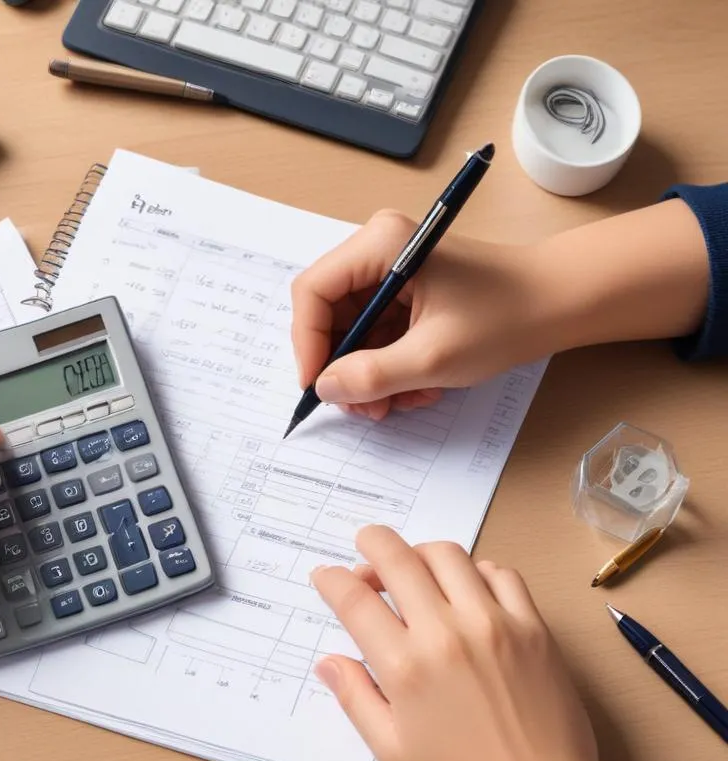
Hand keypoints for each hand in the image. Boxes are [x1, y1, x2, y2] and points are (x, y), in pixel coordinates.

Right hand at [290, 211, 555, 420]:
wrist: (561, 302)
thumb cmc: (506, 318)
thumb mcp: (433, 358)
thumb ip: (372, 376)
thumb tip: (325, 388)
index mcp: (381, 244)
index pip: (313, 293)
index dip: (308, 344)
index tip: (319, 387)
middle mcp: (379, 249)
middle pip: (329, 314)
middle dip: (343, 366)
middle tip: (364, 406)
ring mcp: (393, 271)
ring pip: (352, 332)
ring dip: (369, 374)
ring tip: (399, 402)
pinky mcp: (407, 291)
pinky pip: (377, 334)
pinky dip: (389, 366)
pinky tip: (416, 387)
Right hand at [310, 527, 600, 760]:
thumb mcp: (391, 750)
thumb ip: (355, 697)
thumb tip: (327, 661)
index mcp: (405, 666)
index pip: (355, 600)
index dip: (331, 580)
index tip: (324, 576)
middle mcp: (447, 633)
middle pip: (398, 560)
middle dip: (371, 543)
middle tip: (363, 545)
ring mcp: (495, 624)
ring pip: (448, 556)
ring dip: (420, 551)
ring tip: (412, 566)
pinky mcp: (533, 628)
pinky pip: (501, 575)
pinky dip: (475, 570)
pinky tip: (466, 587)